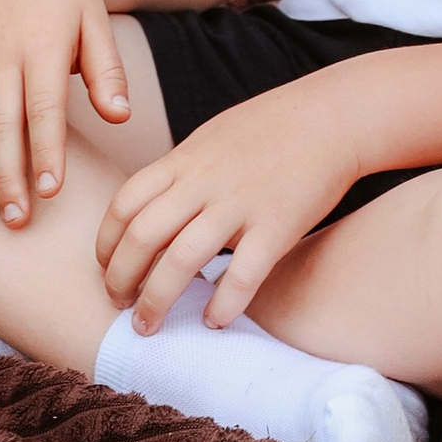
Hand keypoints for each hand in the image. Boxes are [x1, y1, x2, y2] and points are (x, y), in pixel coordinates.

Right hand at [0, 0, 130, 227]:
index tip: (50, 192)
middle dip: (6, 175)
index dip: (46, 152)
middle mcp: (0, 51)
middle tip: (15, 221)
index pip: (44, 108)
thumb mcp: (97, 23)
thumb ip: (108, 71)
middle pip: (0, 123)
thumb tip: (121, 116)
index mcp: (42, 45)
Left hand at [98, 73, 369, 334]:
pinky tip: (214, 320)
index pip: (125, 203)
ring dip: (156, 302)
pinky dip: (222, 305)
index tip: (105, 268)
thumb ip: (181, 172)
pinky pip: (241, 276)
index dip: (106, 243)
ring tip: (148, 327)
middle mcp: (206, 181)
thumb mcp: (214, 136)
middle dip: (120, 280)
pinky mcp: (277, 225)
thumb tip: (150, 212)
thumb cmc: (274, 127)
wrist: (335, 114)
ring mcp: (241, 203)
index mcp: (187, 158)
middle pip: (144, 236)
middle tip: (119, 306)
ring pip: (181, 261)